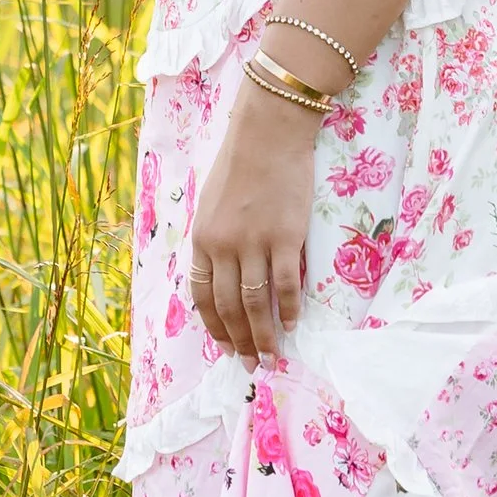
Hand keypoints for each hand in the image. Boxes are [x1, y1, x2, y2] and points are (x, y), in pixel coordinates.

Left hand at [189, 83, 318, 361]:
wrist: (268, 132)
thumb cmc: (241, 162)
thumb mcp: (212, 203)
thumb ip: (215, 240)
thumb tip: (224, 275)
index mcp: (202, 239)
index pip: (202, 295)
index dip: (214, 326)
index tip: (226, 346)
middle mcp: (223, 247)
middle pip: (229, 307)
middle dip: (240, 341)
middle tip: (251, 364)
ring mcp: (254, 243)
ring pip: (255, 304)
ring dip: (263, 335)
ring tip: (272, 355)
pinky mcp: (285, 237)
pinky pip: (285, 285)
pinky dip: (288, 309)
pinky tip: (294, 323)